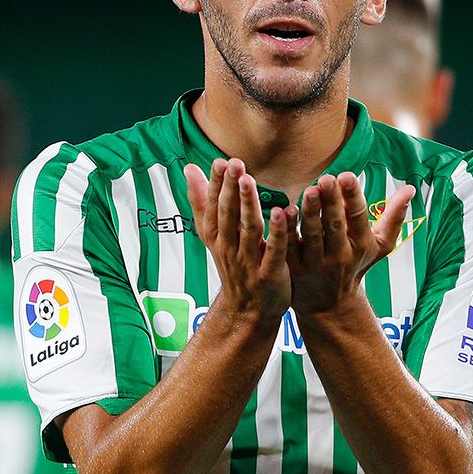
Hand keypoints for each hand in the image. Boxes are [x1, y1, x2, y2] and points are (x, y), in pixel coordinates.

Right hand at [184, 158, 295, 320]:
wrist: (247, 311)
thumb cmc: (233, 265)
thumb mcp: (212, 235)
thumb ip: (202, 201)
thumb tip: (189, 169)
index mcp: (216, 235)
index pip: (213, 206)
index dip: (215, 185)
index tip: (219, 162)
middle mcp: (229, 247)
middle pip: (228, 215)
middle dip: (229, 189)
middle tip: (234, 163)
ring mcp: (249, 261)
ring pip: (249, 229)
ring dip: (248, 205)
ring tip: (249, 181)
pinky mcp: (269, 273)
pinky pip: (274, 250)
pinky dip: (278, 233)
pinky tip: (283, 213)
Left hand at [287, 172, 414, 313]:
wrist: (330, 306)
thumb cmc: (355, 267)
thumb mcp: (379, 246)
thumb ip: (394, 217)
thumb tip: (411, 189)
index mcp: (360, 244)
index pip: (358, 218)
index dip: (353, 197)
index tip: (347, 176)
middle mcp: (340, 254)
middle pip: (335, 225)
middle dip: (331, 202)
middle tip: (326, 179)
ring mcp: (316, 263)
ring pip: (313, 235)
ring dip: (310, 213)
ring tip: (309, 191)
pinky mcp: (295, 268)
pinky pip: (291, 246)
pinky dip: (287, 230)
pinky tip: (283, 210)